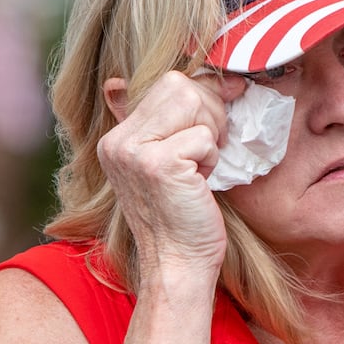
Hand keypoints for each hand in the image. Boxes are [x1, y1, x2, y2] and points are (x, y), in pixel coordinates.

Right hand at [97, 70, 247, 274]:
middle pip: (179, 85)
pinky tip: (199, 184)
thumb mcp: (170, 163)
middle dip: (209, 112)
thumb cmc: (184, 217)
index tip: (226, 102)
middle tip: (208, 151)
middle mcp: (118, 141)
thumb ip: (178, 123)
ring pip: (192, 103)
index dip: (203, 93)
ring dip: (210, 136)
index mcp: (117, 138)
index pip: (168, 83)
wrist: (178, 265)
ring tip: (200, 168)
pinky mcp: (158, 165)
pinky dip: (212, 159)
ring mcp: (134, 152)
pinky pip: (203, 138)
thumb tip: (221, 78)